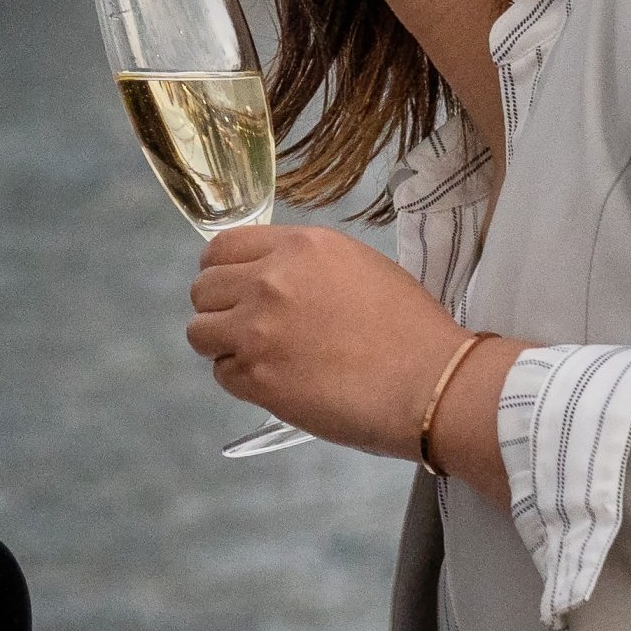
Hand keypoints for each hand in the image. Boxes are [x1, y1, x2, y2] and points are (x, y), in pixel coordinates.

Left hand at [185, 224, 475, 459]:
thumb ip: (306, 267)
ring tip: (259, 358)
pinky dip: (241, 380)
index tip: (234, 289)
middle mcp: (268, 281)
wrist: (431, 383)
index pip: (222, 247)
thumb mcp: (359, 267)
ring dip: (223, 345)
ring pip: (200, 332)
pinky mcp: (257, 377)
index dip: (222, 270)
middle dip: (220, 309)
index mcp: (298, 247)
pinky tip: (276, 383)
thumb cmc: (411, 328)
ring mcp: (257, 330)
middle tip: (249, 330)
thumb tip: (273, 279)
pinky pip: (222, 373)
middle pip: (203, 288)